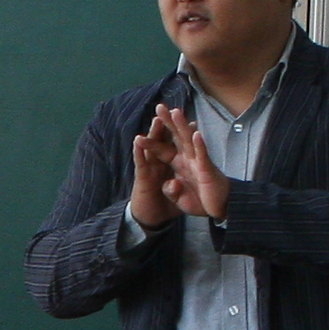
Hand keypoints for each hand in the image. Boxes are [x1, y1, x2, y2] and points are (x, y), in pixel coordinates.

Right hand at [127, 113, 178, 229]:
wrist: (150, 221)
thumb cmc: (164, 206)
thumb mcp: (179, 194)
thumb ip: (180, 186)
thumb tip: (176, 182)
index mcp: (170, 165)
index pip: (177, 145)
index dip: (182, 134)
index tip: (190, 120)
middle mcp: (158, 164)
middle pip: (162, 140)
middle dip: (165, 125)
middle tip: (167, 108)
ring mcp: (149, 170)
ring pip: (150, 148)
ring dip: (152, 134)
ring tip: (156, 119)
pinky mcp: (141, 179)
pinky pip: (140, 164)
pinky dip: (139, 153)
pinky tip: (138, 141)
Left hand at [154, 103, 229, 222]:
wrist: (222, 209)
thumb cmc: (202, 200)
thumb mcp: (180, 198)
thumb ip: (171, 191)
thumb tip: (170, 183)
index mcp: (180, 165)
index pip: (163, 151)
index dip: (152, 144)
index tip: (138, 136)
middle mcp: (188, 159)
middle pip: (176, 137)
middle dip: (167, 122)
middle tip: (159, 107)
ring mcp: (198, 162)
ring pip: (188, 140)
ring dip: (182, 126)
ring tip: (175, 111)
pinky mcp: (207, 169)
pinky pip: (203, 155)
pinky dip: (199, 144)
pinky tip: (196, 133)